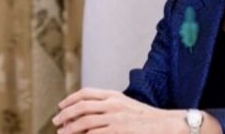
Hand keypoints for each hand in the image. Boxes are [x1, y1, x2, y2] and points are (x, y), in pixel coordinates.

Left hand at [53, 88, 183, 133]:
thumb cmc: (147, 118)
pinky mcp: (119, 132)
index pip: (85, 93)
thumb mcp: (126, 105)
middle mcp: (112, 104)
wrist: (168, 125)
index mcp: (113, 95)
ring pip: (84, 122)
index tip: (61, 106)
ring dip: (70, 128)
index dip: (70, 99)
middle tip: (56, 122)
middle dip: (65, 115)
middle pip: (81, 107)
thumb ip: (108, 105)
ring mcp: (115, 118)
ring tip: (62, 133)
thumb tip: (87, 112)